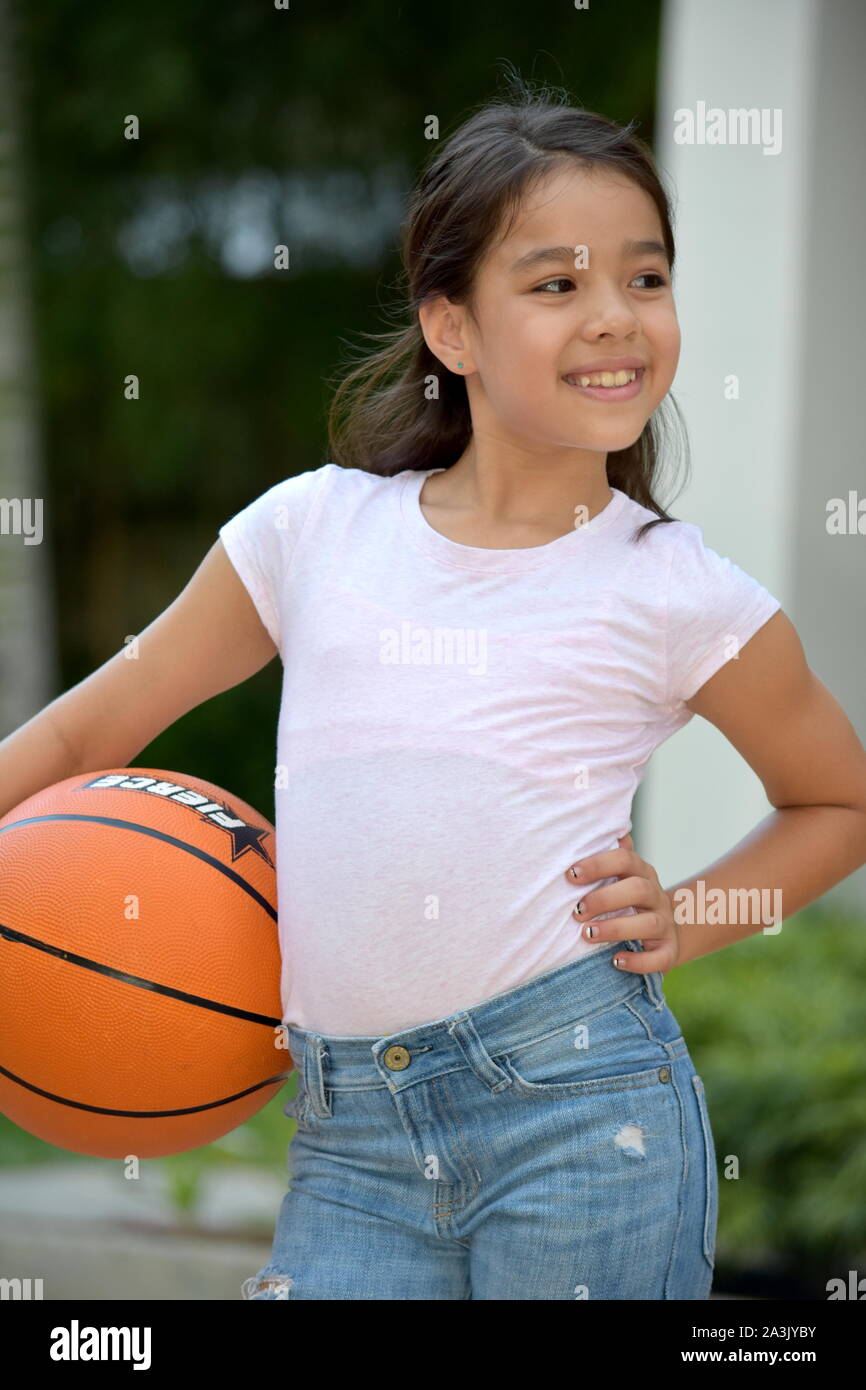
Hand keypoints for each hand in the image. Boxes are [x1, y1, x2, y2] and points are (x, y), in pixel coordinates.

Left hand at [566, 833, 680, 974]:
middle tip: (576, 910)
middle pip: (638, 889)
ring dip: (616, 928)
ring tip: (587, 934)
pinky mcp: (669, 951)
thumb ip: (606, 856)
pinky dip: (638, 961)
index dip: (598, 864)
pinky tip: (615, 961)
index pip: (625, 859)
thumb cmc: (627, 899)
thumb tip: (594, 828)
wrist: (665, 931)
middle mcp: (656, 895)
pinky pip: (660, 957)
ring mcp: (665, 924)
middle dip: (605, 898)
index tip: (570, 875)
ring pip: (650, 923)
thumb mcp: (619, 877)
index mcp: (641, 873)